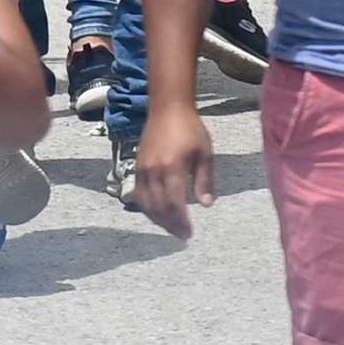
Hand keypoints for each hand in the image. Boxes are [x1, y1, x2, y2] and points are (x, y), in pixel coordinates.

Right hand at [130, 98, 214, 239]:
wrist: (167, 109)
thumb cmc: (191, 129)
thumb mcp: (204, 154)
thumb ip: (204, 180)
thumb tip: (206, 205)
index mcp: (172, 168)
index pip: (174, 203)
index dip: (181, 221)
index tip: (189, 233)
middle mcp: (154, 171)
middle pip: (159, 207)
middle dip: (170, 224)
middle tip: (182, 235)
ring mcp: (142, 169)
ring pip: (146, 203)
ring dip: (158, 219)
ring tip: (171, 228)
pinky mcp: (137, 167)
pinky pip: (139, 194)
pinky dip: (147, 207)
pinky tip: (158, 213)